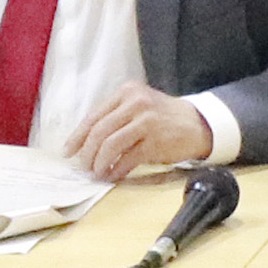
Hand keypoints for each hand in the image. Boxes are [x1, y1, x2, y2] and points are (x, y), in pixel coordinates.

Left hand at [78, 83, 212, 180]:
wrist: (198, 124)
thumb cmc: (164, 119)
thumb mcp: (139, 107)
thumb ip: (115, 117)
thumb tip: (86, 143)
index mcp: (127, 92)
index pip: (95, 115)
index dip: (78, 136)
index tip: (69, 151)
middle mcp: (136, 102)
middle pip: (100, 130)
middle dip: (87, 152)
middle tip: (83, 167)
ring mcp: (146, 120)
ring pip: (110, 144)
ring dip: (99, 162)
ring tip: (97, 173)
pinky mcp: (155, 140)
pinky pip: (128, 158)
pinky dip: (116, 169)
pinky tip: (113, 175)